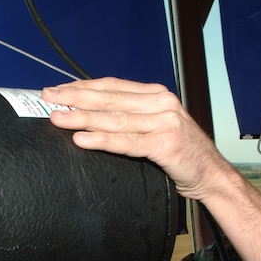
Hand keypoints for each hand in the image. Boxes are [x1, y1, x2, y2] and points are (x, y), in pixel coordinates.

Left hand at [42, 77, 233, 201]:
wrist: (211, 174)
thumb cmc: (180, 153)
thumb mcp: (157, 126)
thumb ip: (133, 116)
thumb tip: (93, 114)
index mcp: (155, 95)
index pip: (112, 86)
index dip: (82, 87)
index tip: (58, 90)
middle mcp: (160, 103)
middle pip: (109, 98)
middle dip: (75, 98)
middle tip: (49, 99)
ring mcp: (164, 122)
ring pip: (115, 118)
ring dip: (82, 117)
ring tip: (59, 117)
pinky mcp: (165, 144)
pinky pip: (127, 141)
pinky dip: (103, 140)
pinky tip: (83, 139)